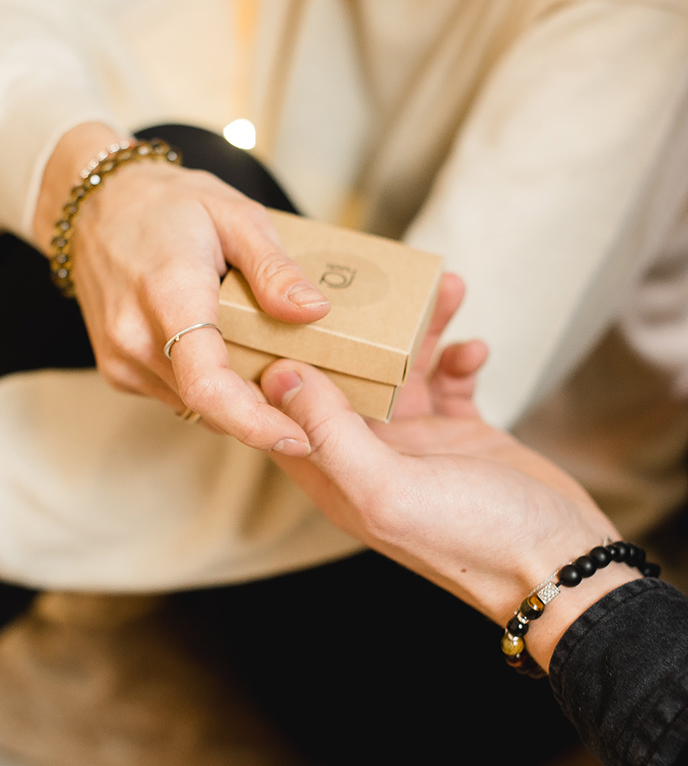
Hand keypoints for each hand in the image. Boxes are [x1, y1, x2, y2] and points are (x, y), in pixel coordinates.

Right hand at [34, 123, 329, 454]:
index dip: (254, 422)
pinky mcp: (117, 368)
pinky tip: (226, 357)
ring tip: (267, 367)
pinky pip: (175, 395)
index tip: (296, 438)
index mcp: (169, 295)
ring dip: (236, 402)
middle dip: (261, 413)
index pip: (207, 383)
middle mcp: (135, 337)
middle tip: (303, 396)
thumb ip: (273, 268)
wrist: (95, 206)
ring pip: (194, 406)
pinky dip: (208, 391)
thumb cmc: (167, 204)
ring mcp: (120, 357)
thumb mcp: (235, 214)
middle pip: (209, 405)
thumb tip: (314, 312)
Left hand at [259, 279, 634, 669]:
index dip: (281, 362)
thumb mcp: (387, 487)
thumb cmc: (472, 538)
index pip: (288, 412)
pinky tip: (474, 351)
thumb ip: (330, 433)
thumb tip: (281, 376)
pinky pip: (449, 381)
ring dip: (421, 331)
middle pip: (348, 378)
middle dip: (361, 329)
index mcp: (339, 475)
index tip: (285, 309)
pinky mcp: (460, 434)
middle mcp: (371, 456)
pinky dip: (459, 360)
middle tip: (376, 280)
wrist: (562, 564)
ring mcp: (417, 444)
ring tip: (444, 290)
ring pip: (403, 371)